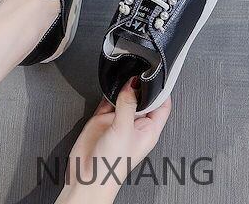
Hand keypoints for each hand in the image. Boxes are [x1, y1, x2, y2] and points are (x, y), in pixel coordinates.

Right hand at [56, 77, 171, 202]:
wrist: (86, 177)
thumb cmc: (111, 165)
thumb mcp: (123, 130)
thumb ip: (128, 105)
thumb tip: (132, 84)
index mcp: (149, 129)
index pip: (162, 105)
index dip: (161, 91)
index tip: (156, 76)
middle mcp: (135, 124)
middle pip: (143, 98)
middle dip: (140, 86)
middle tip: (136, 72)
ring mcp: (119, 120)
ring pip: (125, 97)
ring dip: (123, 87)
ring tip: (123, 76)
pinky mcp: (103, 119)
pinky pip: (108, 100)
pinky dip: (108, 92)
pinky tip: (110, 86)